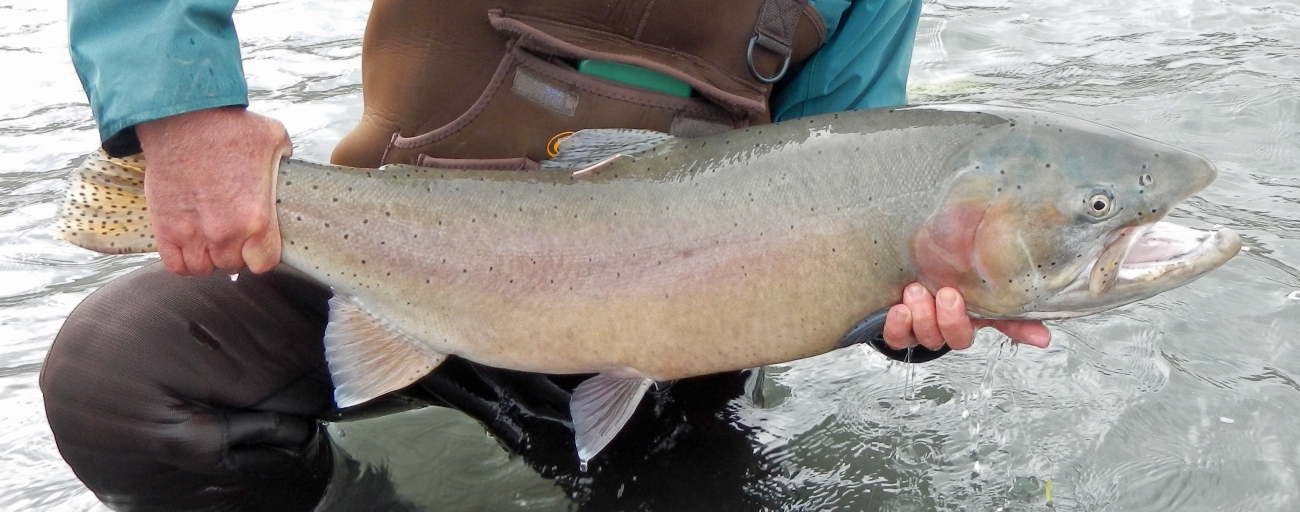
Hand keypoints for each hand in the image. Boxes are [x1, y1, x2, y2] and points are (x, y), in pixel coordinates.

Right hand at [137, 107, 290, 276]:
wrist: (180, 119)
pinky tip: (189, 245)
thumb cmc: (229, 128)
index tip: (259, 243)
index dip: (262, 254)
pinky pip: (175, 265)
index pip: (264, 263)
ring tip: (211, 240)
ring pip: (203, 268)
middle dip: (235, 252)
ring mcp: (191, 233)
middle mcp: (224, 233)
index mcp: (256, 219)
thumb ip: (284, 163)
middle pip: (233, 265)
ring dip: (208, 257)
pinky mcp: (165, 228)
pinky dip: (182, 261)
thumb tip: (287, 169)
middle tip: (233, 233)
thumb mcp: (274, 140)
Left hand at [883, 283, 1050, 350]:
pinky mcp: (897, 330)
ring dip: (923, 317)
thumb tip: (1044, 335)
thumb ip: (1004, 303)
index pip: (1001, 327)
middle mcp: (948, 329)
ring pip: (926, 338)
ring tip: (916, 291)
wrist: (900, 273)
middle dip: (951, 319)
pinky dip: (898, 325)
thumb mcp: (973, 285)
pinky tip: (899, 310)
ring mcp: (921, 331)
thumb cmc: (939, 279)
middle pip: (957, 339)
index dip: (1016, 331)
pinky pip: (897, 338)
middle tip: (946, 294)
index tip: (1030, 330)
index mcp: (973, 317)